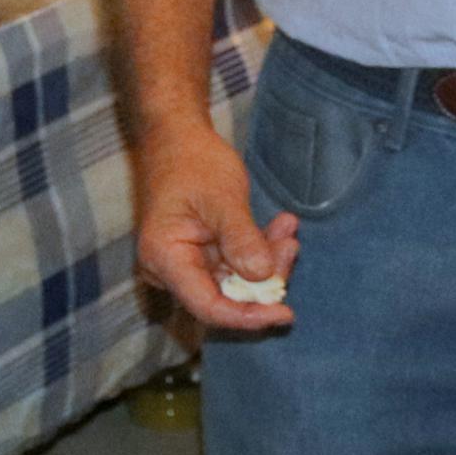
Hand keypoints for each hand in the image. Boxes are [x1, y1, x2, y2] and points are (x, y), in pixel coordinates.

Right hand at [130, 117, 299, 332]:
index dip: (248, 316)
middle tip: (291, 246)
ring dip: (266, 260)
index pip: (208, 306)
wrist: (177, 139)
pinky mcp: (201, 256)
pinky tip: (280, 226)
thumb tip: (263, 276)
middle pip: (225, 298)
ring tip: (288, 228)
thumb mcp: (221, 197)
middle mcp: (170, 270)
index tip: (286, 313)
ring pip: (235, 282)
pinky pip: (236, 265)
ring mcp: (186, 264)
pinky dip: (260, 250)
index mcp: (164, 258)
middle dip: (264, 280)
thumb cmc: (192, 162)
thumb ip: (241, 238)